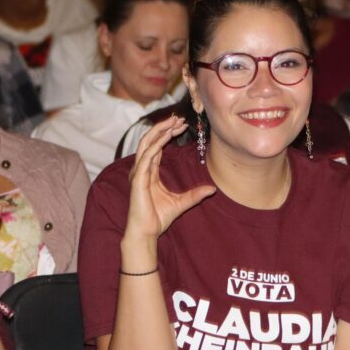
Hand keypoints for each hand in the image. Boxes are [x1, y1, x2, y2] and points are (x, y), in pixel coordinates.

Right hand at [125, 116, 215, 240]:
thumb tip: (212, 189)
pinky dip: (154, 146)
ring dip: (159, 132)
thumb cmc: (159, 218)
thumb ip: (195, 195)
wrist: (147, 232)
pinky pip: (145, 158)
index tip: (181, 125)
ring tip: (172, 122)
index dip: (167, 134)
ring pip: (146, 144)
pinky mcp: (137, 180)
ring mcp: (138, 173)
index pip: (157, 147)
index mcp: (149, 172)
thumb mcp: (182, 203)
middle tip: (178, 118)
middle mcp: (142, 169)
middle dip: (163, 128)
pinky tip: (165, 138)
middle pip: (150, 141)